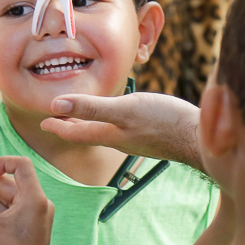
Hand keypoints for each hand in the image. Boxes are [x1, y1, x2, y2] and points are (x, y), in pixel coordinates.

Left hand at [40, 92, 202, 169]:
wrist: (201, 138)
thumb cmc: (164, 122)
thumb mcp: (124, 110)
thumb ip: (91, 108)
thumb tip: (56, 105)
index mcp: (110, 134)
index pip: (76, 132)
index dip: (59, 126)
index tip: (43, 123)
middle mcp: (121, 140)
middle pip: (90, 134)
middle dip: (72, 126)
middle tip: (58, 120)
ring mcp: (138, 140)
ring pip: (107, 133)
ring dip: (91, 125)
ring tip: (84, 117)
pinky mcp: (153, 136)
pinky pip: (124, 130)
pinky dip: (112, 123)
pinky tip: (121, 118)